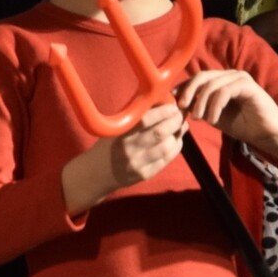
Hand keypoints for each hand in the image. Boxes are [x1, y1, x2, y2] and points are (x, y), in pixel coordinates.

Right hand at [62, 101, 185, 212]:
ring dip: (177, 135)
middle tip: (180, 115)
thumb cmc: (108, 145)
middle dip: (174, 122)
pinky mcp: (145, 174)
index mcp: (120, 134)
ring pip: (166, 147)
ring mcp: (138, 163)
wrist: (96, 173)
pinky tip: (176, 141)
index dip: (163, 112)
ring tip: (181, 127)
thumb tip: (160, 102)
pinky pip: (166, 160)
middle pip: (159, 133)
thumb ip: (134, 117)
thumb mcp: (115, 129)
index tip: (173, 106)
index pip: (145, 120)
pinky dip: (175, 148)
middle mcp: (129, 149)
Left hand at [175, 68, 277, 173]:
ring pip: (211, 84)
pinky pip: (225, 91)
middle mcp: (229, 75)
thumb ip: (198, 107)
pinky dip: (215, 106)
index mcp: (220, 80)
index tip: (173, 104)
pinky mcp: (248, 85)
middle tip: (182, 109)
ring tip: (200, 119)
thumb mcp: (213, 115)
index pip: (196, 78)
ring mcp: (239, 78)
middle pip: (201, 76)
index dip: (183, 89)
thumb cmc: (241, 124)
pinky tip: (212, 120)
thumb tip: (176, 103)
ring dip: (201, 103)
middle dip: (189, 92)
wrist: (266, 133)